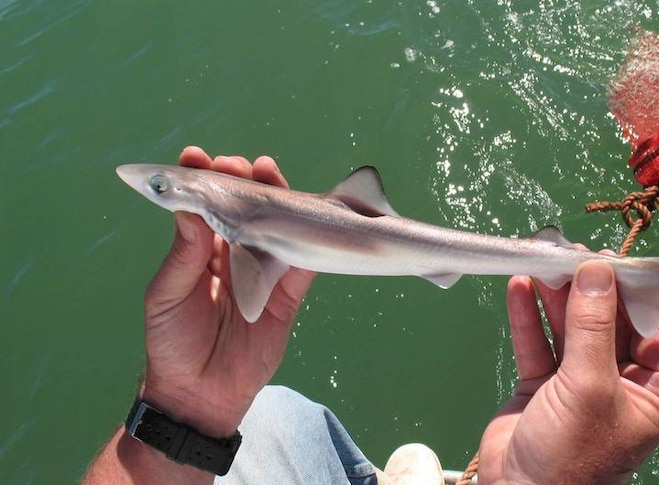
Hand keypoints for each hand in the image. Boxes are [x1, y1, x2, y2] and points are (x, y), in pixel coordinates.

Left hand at [140, 147, 315, 436]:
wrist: (200, 394)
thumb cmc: (172, 342)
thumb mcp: (167, 294)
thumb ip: (185, 253)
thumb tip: (190, 207)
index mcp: (199, 250)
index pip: (204, 206)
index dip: (203, 179)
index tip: (198, 156)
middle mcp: (233, 253)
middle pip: (245, 208)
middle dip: (244, 181)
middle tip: (241, 166)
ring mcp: (262, 271)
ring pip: (276, 226)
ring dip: (277, 199)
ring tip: (269, 173)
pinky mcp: (287, 293)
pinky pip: (303, 262)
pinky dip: (310, 239)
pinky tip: (309, 214)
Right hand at [479, 259, 658, 483]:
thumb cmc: (570, 453)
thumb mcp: (590, 385)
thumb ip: (593, 326)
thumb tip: (597, 271)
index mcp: (652, 394)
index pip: (654, 329)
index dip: (637, 293)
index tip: (617, 259)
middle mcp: (619, 386)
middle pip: (608, 324)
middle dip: (590, 290)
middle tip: (573, 253)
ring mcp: (578, 386)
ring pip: (570, 330)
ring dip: (556, 298)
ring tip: (544, 261)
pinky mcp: (542, 387)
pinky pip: (538, 344)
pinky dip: (528, 317)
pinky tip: (520, 287)